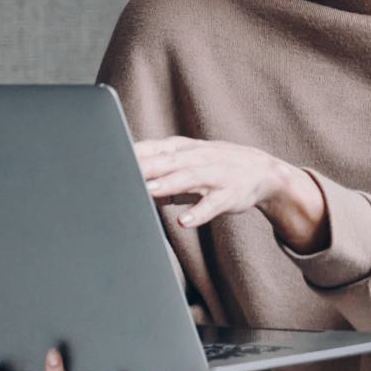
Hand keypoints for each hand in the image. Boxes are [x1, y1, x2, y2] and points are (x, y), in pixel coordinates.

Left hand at [134, 137, 327, 252]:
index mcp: (183, 149)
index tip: (108, 159)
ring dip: (169, 183)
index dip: (132, 153)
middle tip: (121, 172)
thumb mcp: (185, 161)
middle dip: (145, 166)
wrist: (263, 171)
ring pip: (189, 177)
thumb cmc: (215, 166)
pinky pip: (212, 204)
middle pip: (167, 161)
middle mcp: (198, 157)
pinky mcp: (229, 194)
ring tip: (149, 190)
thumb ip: (157, 167)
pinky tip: (184, 221)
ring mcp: (215, 175)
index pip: (153, 148)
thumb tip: (124, 175)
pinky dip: (198, 213)